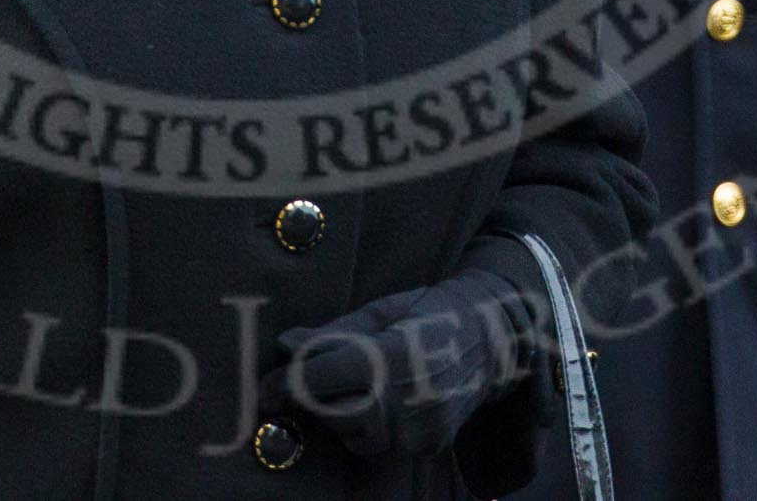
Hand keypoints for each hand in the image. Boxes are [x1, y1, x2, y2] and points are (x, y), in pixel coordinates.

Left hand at [263, 268, 538, 460]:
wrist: (491, 338)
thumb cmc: (427, 313)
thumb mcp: (380, 312)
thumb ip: (332, 334)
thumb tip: (285, 345)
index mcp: (392, 355)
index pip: (323, 378)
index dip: (287, 384)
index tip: (264, 390)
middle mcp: (410, 397)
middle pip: (334, 415)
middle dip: (311, 401)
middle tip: (297, 386)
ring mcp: (423, 428)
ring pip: (355, 436)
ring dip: (337, 415)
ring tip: (341, 387)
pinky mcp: (430, 445)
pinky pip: (380, 446)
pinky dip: (364, 427)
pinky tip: (369, 402)